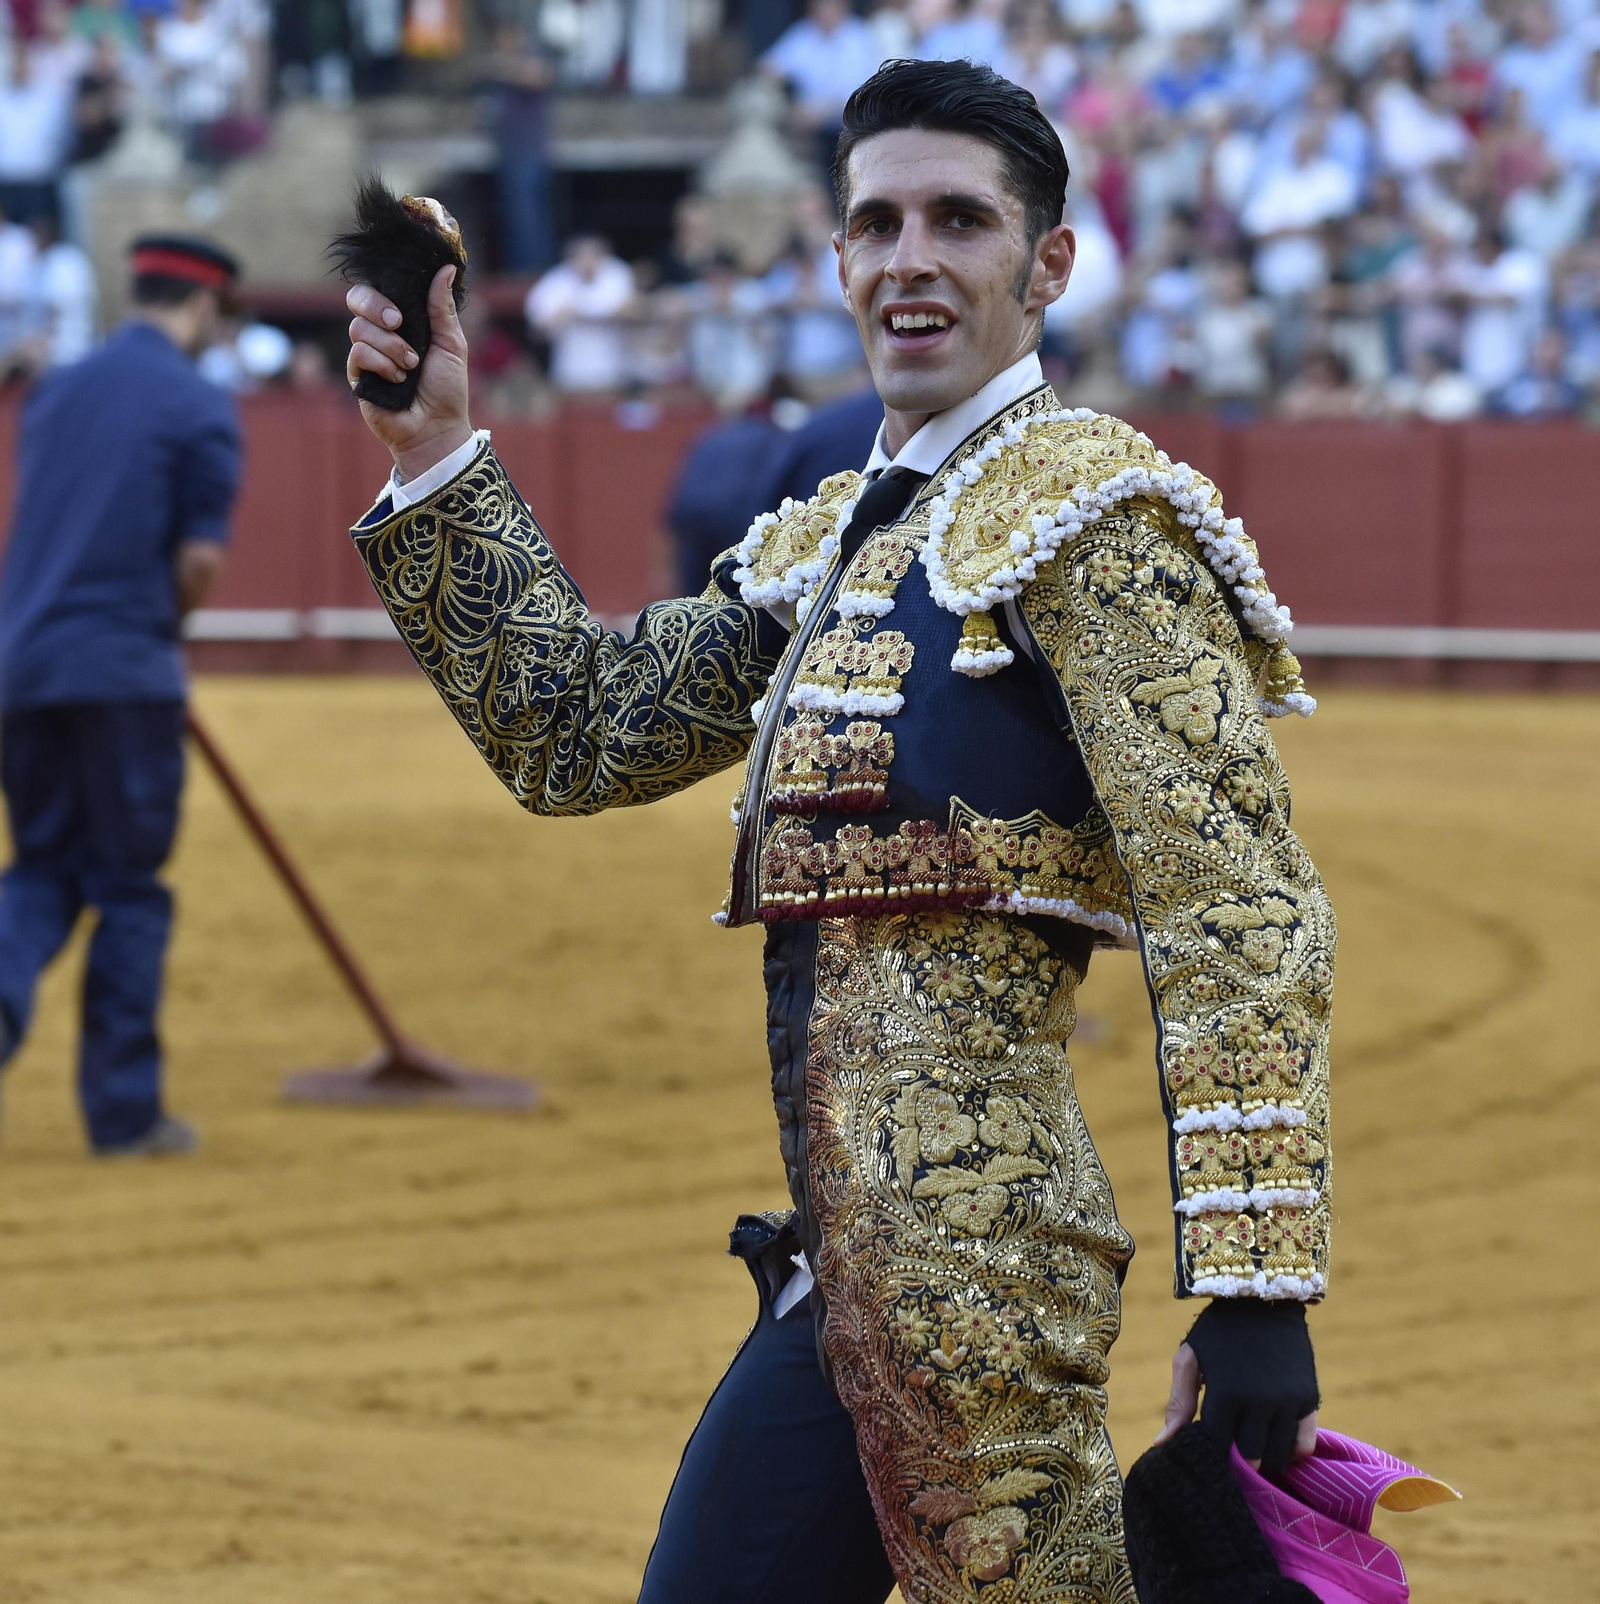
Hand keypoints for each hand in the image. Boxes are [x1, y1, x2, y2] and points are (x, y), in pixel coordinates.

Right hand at [346, 263, 472, 482]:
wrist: (437, 428)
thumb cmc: (447, 389)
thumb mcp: (451, 344)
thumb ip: (442, 307)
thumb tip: (445, 268)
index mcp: (402, 322)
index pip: (378, 288)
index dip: (382, 288)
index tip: (402, 304)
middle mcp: (380, 333)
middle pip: (357, 298)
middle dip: (377, 306)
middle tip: (398, 323)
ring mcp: (366, 353)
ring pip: (359, 328)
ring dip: (391, 346)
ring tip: (411, 366)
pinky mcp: (357, 375)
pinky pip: (358, 354)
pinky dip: (382, 364)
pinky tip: (397, 380)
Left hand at [1155, 1299, 1318, 1478]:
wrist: (1261, 1297)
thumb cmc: (1217, 1330)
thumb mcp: (1190, 1357)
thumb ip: (1178, 1403)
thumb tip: (1161, 1445)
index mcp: (1225, 1393)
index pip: (1218, 1447)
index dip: (1212, 1451)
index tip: (1209, 1445)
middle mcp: (1258, 1401)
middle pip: (1250, 1458)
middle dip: (1238, 1459)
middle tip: (1231, 1449)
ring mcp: (1287, 1401)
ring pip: (1277, 1457)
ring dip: (1264, 1459)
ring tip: (1252, 1446)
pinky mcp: (1309, 1399)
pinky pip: (1304, 1445)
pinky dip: (1290, 1452)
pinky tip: (1276, 1440)